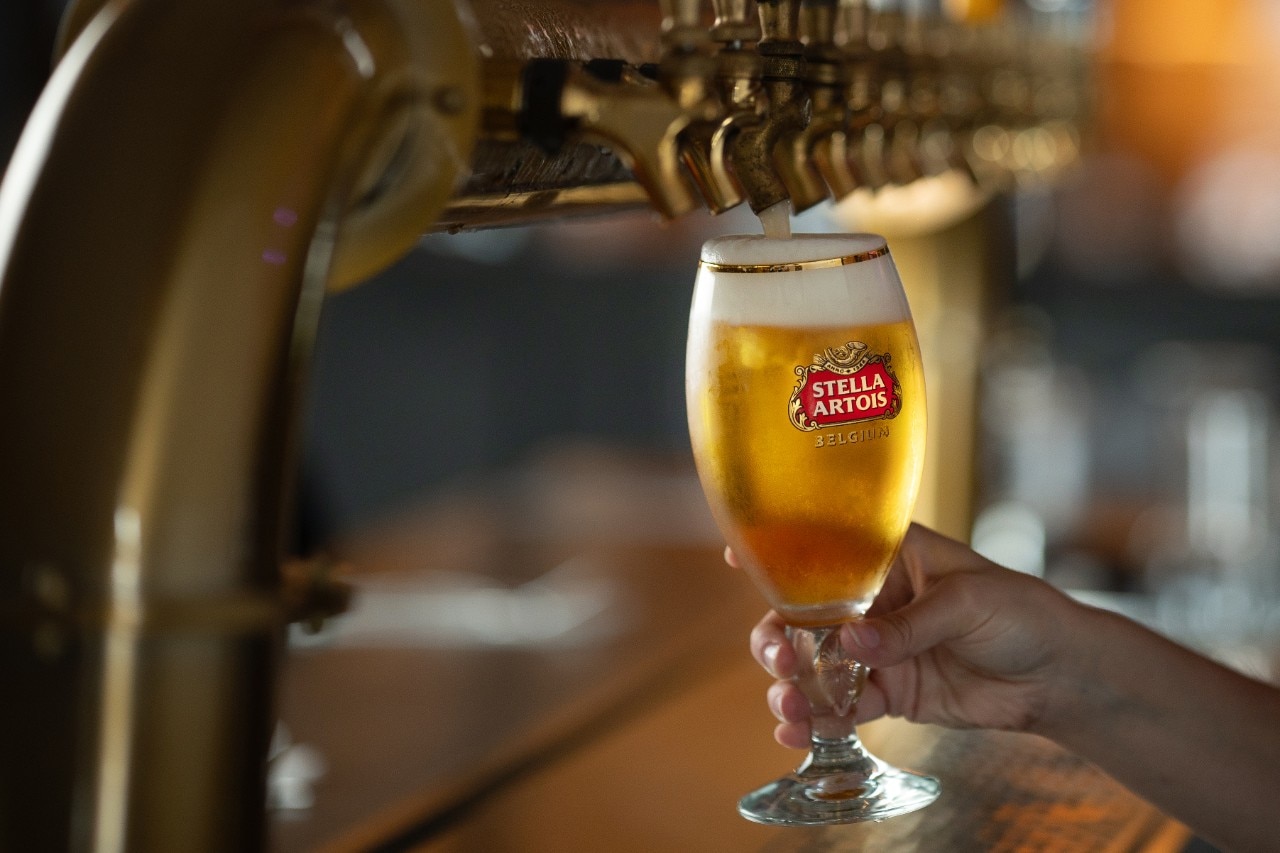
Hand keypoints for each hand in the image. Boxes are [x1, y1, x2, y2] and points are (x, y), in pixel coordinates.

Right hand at [740, 523, 1079, 747]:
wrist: (1059, 674)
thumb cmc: (1021, 612)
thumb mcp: (967, 601)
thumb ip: (908, 624)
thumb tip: (852, 645)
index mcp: (890, 557)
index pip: (827, 546)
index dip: (779, 549)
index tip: (737, 556)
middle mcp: (874, 601)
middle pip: (804, 614)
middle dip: (779, 634)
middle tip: (780, 655)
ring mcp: (877, 649)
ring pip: (815, 664)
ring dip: (791, 683)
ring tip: (787, 705)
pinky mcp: (889, 692)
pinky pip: (842, 706)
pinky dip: (817, 720)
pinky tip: (798, 733)